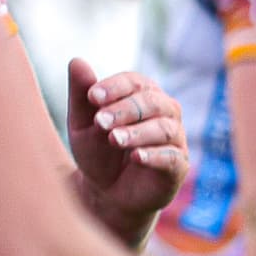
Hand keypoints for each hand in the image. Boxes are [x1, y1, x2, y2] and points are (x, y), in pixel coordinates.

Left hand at [65, 59, 191, 243]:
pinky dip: (154, 155)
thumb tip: (77, 61)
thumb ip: (81, 95)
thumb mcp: (82, 124)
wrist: (108, 194)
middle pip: (153, 102)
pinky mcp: (178, 166)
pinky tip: (136, 157)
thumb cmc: (98, 153)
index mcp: (142, 96)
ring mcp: (175, 140)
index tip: (92, 97)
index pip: (135, 82)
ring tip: (114, 139)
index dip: (115, 87)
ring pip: (164, 128)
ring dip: (138, 132)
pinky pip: (172, 156)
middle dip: (125, 110)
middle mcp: (164, 113)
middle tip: (100, 122)